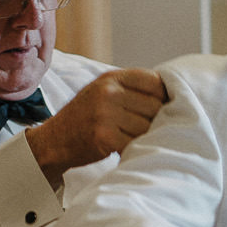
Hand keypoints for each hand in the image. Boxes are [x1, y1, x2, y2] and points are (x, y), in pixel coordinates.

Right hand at [26, 68, 168, 182]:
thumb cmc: (85, 117)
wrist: (53, 141)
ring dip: (143, 136)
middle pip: (155, 106)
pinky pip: (135, 143)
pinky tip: (122, 147)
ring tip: (128, 137)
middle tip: (139, 128)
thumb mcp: (103, 91)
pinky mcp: (104, 137)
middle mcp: (108, 92)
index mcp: (111, 77)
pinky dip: (133, 149)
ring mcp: (105, 114)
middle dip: (153, 119)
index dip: (161, 97)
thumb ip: (130, 88)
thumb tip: (173, 92)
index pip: (155, 81)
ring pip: (147, 127)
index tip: (155, 108)